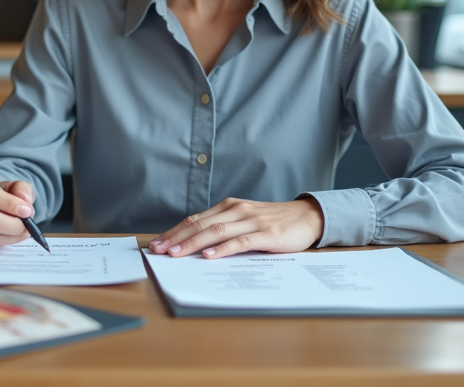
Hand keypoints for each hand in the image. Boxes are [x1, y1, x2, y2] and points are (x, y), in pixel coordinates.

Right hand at [0, 176, 34, 252]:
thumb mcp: (7, 186)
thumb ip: (20, 188)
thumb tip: (25, 201)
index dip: (9, 204)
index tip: (26, 210)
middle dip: (13, 225)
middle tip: (28, 226)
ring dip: (9, 237)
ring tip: (21, 232)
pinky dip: (0, 244)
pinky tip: (8, 237)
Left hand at [148, 196, 323, 259]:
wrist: (307, 217)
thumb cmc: (273, 222)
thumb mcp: (245, 221)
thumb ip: (224, 229)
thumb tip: (195, 246)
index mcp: (229, 207)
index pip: (195, 219)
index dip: (175, 231)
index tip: (156, 243)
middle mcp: (237, 211)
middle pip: (201, 225)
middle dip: (177, 238)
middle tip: (158, 250)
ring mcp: (252, 221)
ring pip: (216, 232)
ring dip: (193, 243)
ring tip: (176, 254)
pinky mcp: (266, 234)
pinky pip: (241, 241)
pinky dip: (223, 249)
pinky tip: (209, 256)